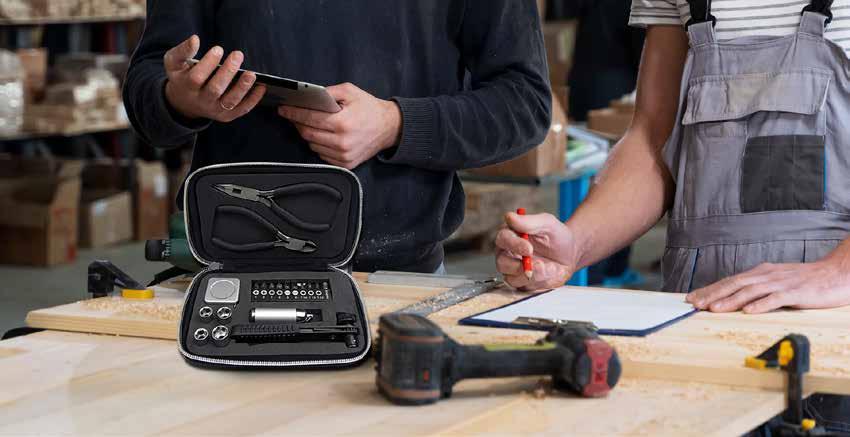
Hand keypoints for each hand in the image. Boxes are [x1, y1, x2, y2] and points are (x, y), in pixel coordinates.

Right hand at [163, 35, 265, 121]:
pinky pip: (241, 109)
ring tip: (251, 73)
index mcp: (186, 87)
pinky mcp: (226, 116)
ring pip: (230, 101)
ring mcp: (214, 110)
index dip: (208, 63)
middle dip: (228, 72)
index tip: (218, 49)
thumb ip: (182, 51)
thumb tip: (195, 39)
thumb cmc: (182, 76)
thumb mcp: (174, 63)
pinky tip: (261, 87)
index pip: (197, 77)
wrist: (184, 103)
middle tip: (237, 54)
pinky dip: (253, 100)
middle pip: (215, 89)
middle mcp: (200, 101)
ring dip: (242, 87)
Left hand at [277, 83, 400, 168]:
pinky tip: (324, 136)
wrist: (389, 128)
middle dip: (297, 123)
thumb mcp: (350, 92)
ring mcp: (344, 155)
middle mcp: (342, 142)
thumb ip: (328, 92)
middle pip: (307, 134)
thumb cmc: (370, 109)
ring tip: (312, 124)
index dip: (293, 113)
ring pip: (313, 146)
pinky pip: (322, 155)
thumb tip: (307, 96)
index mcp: (343, 123)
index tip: (283, 110)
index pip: (309, 118)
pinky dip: (319, 145)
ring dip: (308, 135)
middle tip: (293, 115)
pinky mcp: (346, 164)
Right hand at [494, 212, 581, 290]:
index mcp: (510, 236)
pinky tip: (551, 273)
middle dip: (519, 266)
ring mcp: (514, 271)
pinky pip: (525, 288)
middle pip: (502, 262)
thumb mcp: (547, 224)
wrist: (570, 253)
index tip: (529, 248)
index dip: (514, 244)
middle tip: (539, 264)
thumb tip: (509, 217)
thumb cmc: (556, 236)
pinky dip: (540, 282)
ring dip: (533, 275)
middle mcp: (508, 254)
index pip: (503, 239)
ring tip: (551, 268)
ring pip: (512, 278)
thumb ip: (529, 221)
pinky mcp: (523, 283)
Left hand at [686, 260, 849, 313]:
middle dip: (712, 294)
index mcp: (760, 273)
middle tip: (694, 304)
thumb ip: (757, 289)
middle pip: (734, 284)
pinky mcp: (796, 292)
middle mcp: (767, 275)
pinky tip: (748, 312)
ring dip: (730, 300)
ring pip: (750, 291)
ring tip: (713, 309)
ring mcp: (781, 283)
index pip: (730, 281)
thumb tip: (734, 299)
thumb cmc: (805, 281)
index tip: (692, 298)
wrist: (836, 274)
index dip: (710, 289)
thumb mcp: (776, 281)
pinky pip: (776, 299)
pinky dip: (761, 305)